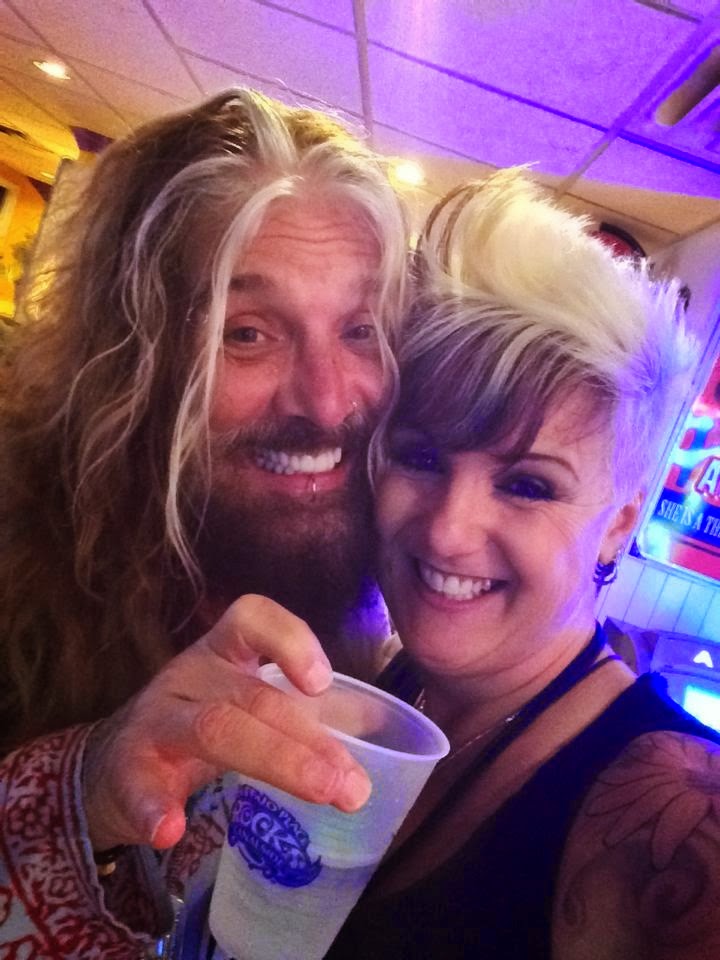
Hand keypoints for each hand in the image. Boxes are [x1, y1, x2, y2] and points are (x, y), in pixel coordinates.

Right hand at [82, 594, 371, 850]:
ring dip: (275, 759)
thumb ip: (303, 713)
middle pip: (250, 695)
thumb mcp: (245, 704)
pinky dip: (153, 806)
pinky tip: (170, 829)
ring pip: (214, 728)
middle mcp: (189, 675)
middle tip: (352, 784)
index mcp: (222, 654)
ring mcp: (155, 719)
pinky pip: (137, 784)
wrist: (111, 765)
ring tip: (321, 791)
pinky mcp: (125, 770)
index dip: (290, 639)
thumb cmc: (200, 725)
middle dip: (309, 737)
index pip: (252, 618)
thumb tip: (378, 731)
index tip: (323, 681)